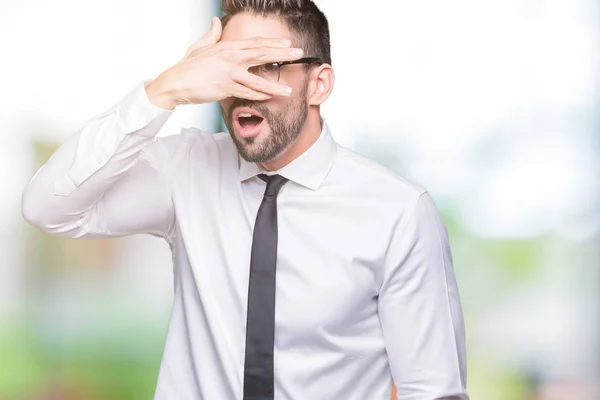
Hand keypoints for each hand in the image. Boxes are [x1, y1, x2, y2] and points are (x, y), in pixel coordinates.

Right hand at [146, 16, 303, 109]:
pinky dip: (259, 96)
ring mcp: (229, 73)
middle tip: (299, 54)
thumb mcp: (200, 46)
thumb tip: (217, 21)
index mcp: (226, 46)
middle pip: (262, 54)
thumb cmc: (187, 66)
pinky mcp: (225, 88)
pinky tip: (270, 98)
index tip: (287, 44)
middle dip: (282, 55)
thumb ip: (212, 34)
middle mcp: (230, 57)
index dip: (273, 43)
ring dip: (274, 85)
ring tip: (288, 89)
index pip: (255, 43)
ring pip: (257, 80)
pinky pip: (247, 93)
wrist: (175, 83)